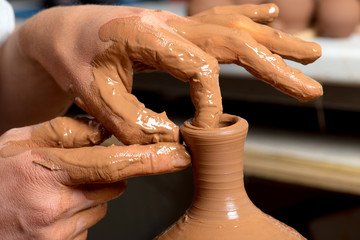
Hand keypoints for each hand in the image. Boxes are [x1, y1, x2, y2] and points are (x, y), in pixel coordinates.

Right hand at [0, 117, 189, 238]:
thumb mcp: (23, 140)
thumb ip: (68, 131)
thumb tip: (107, 129)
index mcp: (47, 170)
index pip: (113, 163)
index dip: (149, 159)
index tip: (177, 156)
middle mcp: (53, 205)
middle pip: (114, 186)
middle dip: (107, 177)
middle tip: (75, 172)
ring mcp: (56, 234)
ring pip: (101, 207)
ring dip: (89, 197)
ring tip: (55, 192)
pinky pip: (87, 228)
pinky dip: (77, 217)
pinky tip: (50, 212)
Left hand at [11, 4, 320, 141]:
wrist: (61, 31)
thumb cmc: (72, 58)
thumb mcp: (92, 94)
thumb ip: (132, 121)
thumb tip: (173, 139)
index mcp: (147, 36)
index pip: (199, 68)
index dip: (210, 101)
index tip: (203, 129)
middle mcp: (169, 23)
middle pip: (232, 40)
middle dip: (274, 65)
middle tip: (309, 85)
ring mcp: (175, 22)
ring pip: (234, 26)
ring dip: (273, 41)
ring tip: (309, 51)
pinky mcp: (176, 27)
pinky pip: (219, 16)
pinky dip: (248, 16)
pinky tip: (270, 15)